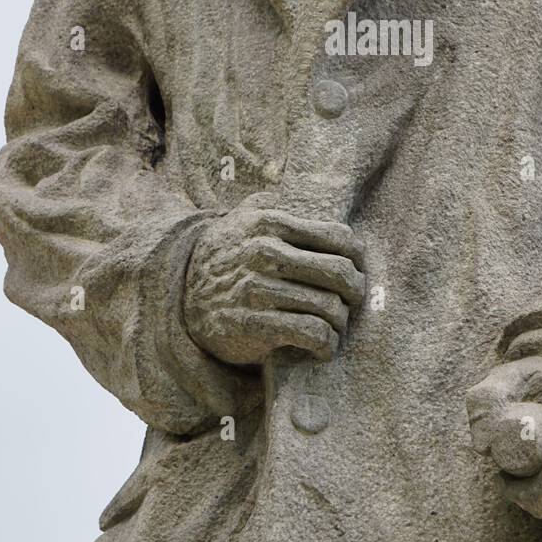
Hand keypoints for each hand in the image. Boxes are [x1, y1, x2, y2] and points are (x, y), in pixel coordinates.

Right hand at [184, 198, 364, 364]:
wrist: (183, 297)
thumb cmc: (227, 257)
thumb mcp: (242, 218)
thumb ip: (273, 202)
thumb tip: (314, 196)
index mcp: (269, 223)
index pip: (338, 237)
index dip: (357, 257)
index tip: (358, 270)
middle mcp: (264, 252)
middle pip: (340, 272)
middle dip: (356, 291)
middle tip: (353, 302)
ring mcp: (258, 289)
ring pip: (329, 306)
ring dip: (341, 322)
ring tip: (336, 325)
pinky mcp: (254, 323)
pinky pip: (311, 333)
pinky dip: (327, 344)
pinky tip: (323, 345)